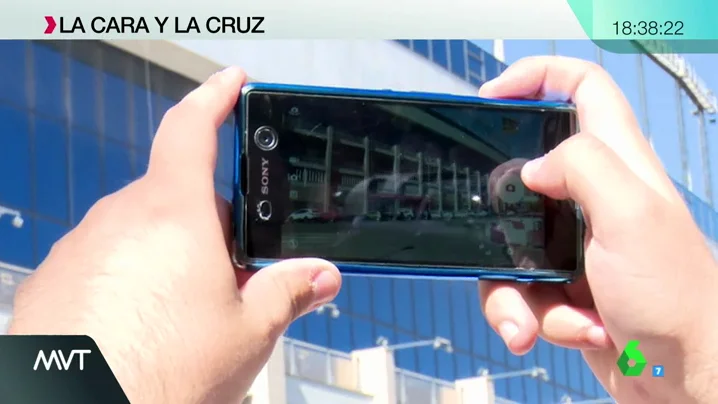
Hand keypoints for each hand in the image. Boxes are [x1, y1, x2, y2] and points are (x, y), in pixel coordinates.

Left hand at [8, 67, 341, 402]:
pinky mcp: (55, 280)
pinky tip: (140, 326)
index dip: (215, 97)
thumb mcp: (248, 331)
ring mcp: (81, 248)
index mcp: (175, 215)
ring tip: (181, 317)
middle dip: (205, 227)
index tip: (229, 83)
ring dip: (166, 259)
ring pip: (139, 234)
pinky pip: (102, 262)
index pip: (193, 129)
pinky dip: (127, 280)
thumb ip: (288, 290)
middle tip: (226, 276)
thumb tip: (320, 275)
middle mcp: (121, 219)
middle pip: (175, 198)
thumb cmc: (161, 376)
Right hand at [478, 57, 717, 402]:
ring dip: (511, 291)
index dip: (536, 77)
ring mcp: (575, 245)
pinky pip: (520, 292)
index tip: (492, 95)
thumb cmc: (678, 300)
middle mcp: (593, 199)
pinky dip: (534, 318)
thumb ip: (582, 167)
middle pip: (522, 176)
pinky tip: (573, 331)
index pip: (582, 89)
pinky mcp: (564, 286)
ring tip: (534, 317)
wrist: (689, 378)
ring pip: (510, 247)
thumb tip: (532, 166)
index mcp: (617, 164)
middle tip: (494, 232)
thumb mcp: (632, 215)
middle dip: (498, 212)